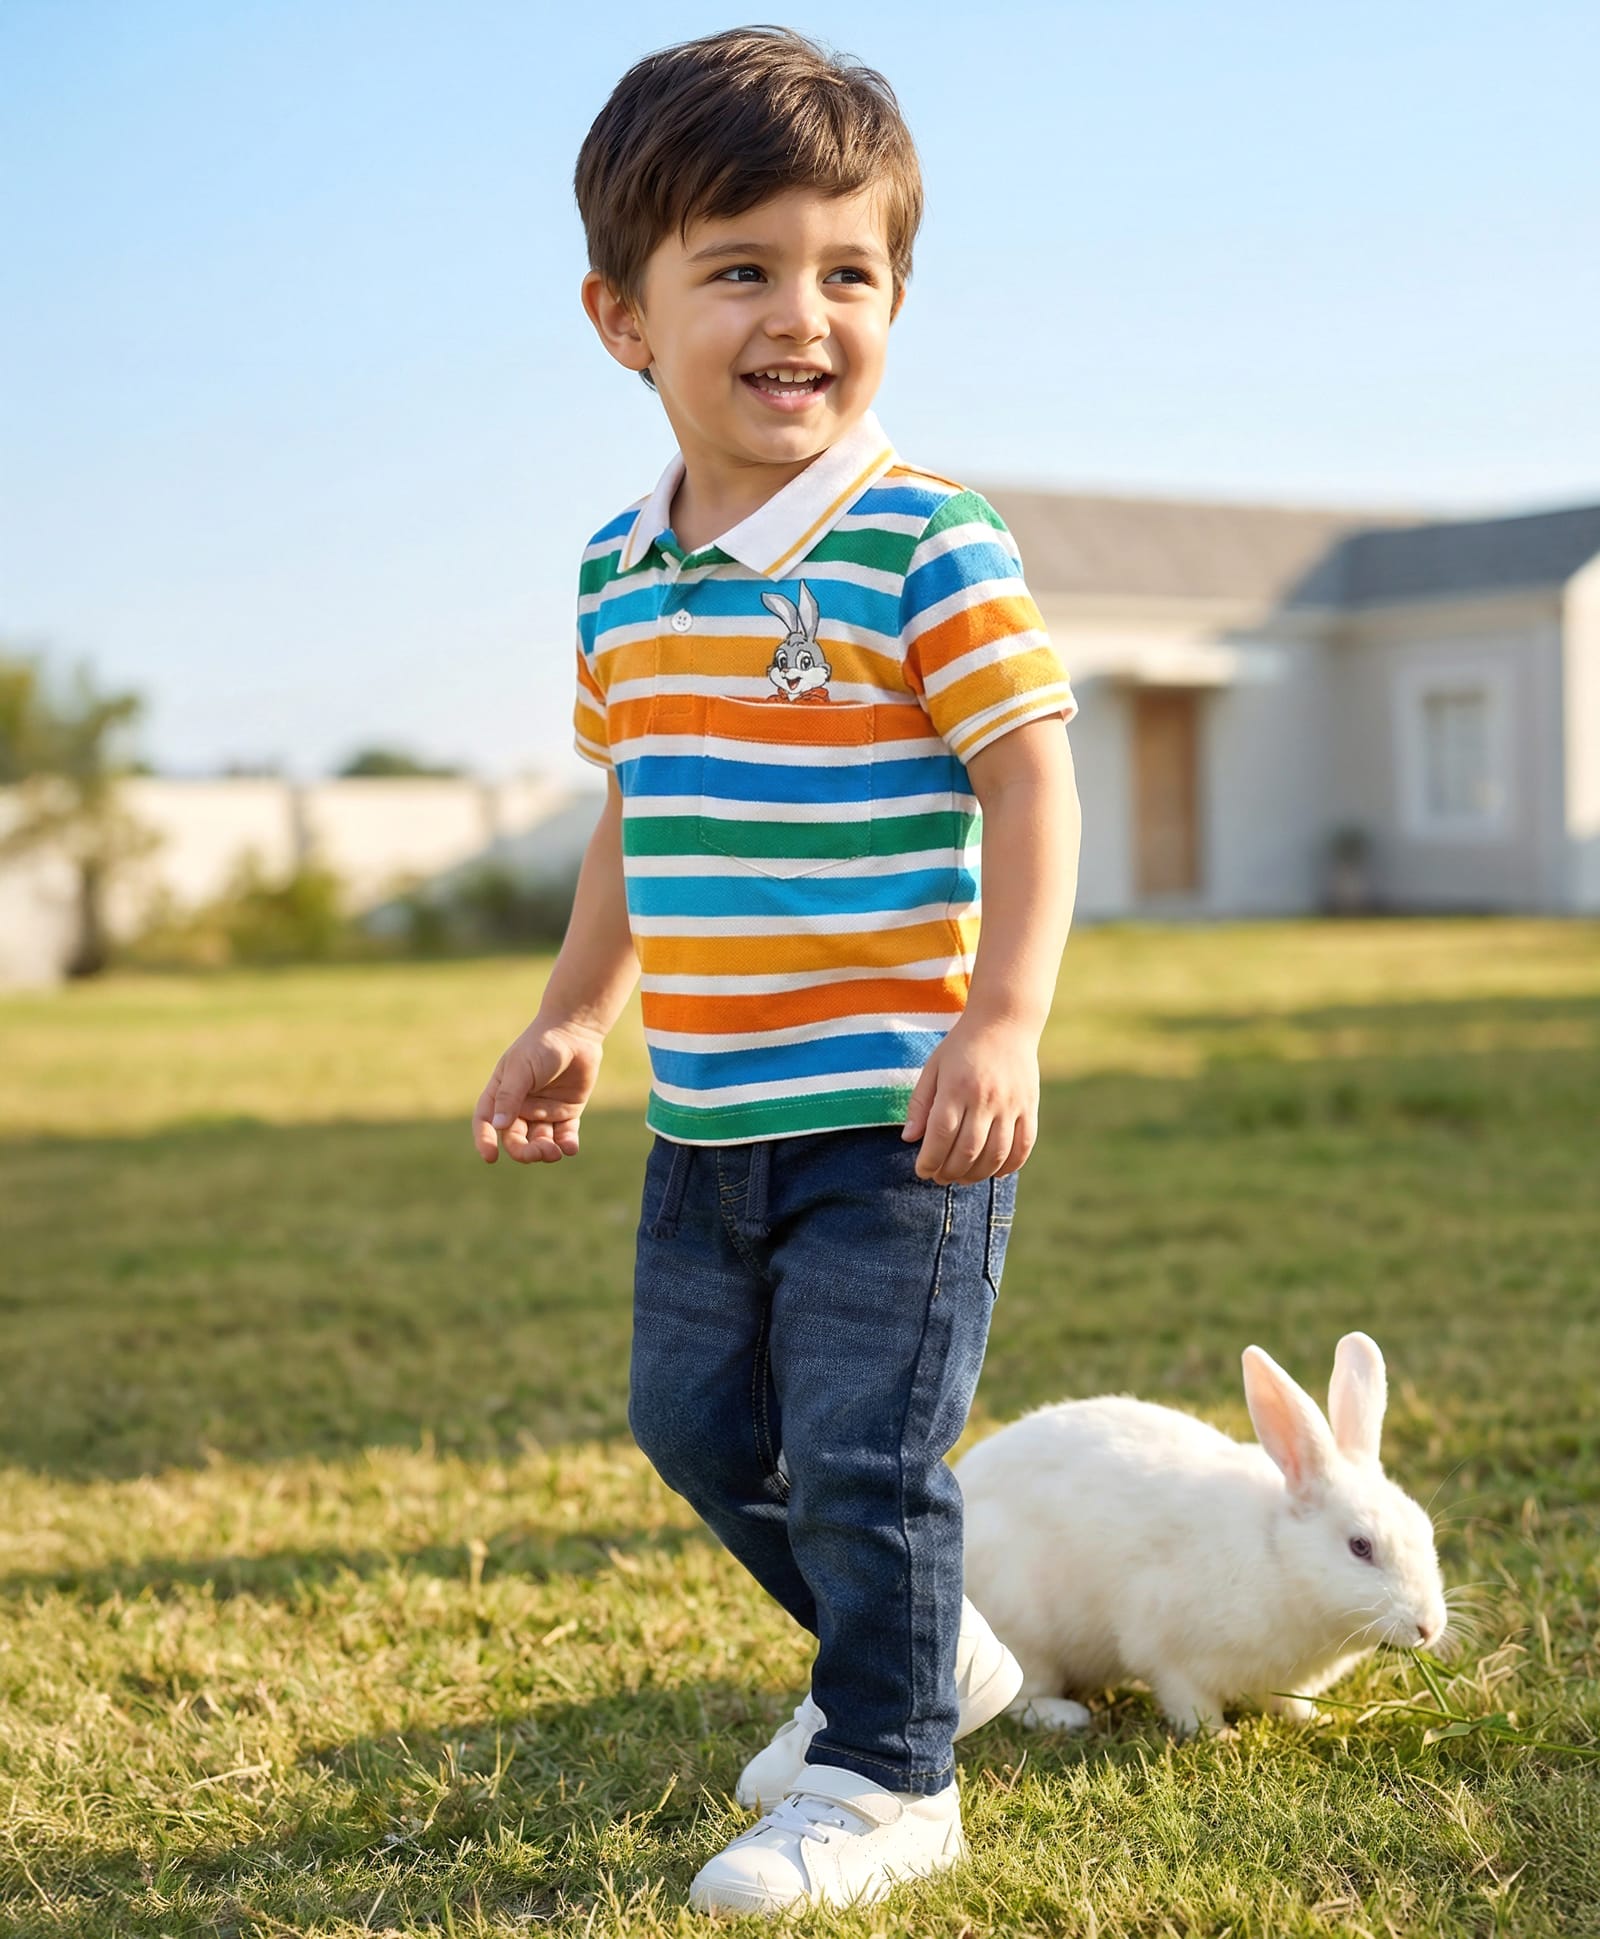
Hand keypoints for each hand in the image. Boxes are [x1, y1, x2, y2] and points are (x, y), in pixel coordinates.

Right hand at [472, 1019, 604, 1163]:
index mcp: (500, 1093)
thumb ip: (509, 1097)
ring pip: (540, 1141)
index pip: (486, 1122)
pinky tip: (570, 1149)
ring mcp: (543, 1111)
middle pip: (515, 1138)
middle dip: (524, 1150)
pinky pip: (564, 1135)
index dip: (484, 1140)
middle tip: (538, 1153)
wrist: (575, 1033)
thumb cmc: (541, 1046)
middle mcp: (520, 1106)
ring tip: (555, 1153)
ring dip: (545, 1150)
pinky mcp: (566, 1112)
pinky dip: (566, 1144)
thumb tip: (497, 1126)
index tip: (490, 1157)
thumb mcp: (521, 1069)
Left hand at [901, 1016, 1038, 1182]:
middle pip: (967, 1150)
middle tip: (940, 1177)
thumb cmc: (962, 1046)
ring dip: (976, 1174)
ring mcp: (1010, 1104)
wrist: (1005, 1021)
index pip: (941, 1135)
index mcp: (956, 1087)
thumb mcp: (934, 1067)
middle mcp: (985, 1097)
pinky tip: (994, 1172)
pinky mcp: (1029, 1106)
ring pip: (995, 1154)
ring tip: (962, 1178)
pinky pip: (1023, 1146)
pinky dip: (1009, 1166)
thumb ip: (920, 1103)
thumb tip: (909, 1138)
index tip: (922, 1170)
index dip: (930, 1160)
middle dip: (950, 1171)